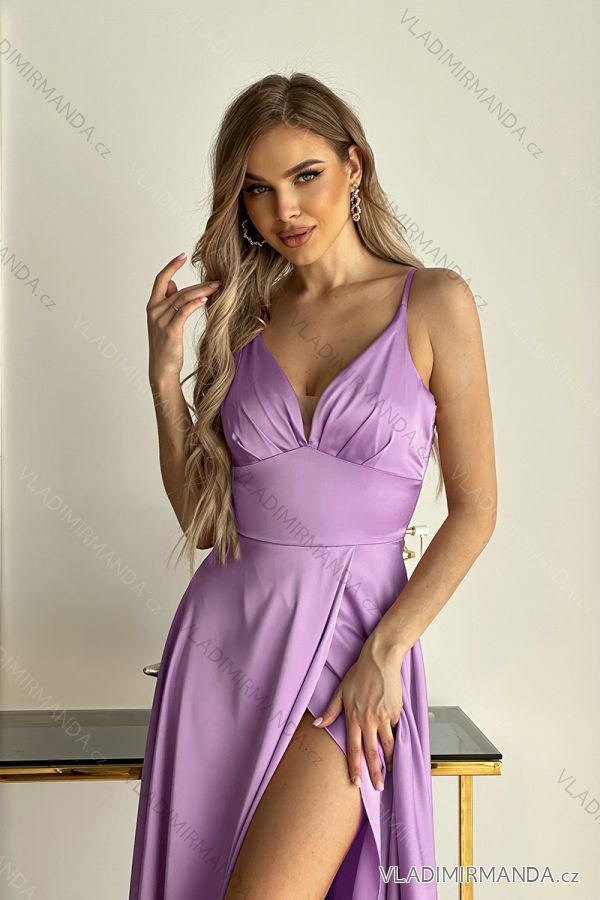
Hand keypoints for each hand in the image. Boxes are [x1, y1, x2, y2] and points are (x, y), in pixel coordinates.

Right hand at [146, 253, 221, 384]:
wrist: (161, 368)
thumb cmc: (166, 345)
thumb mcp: (164, 321)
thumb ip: (168, 302)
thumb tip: (173, 285)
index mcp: (153, 306)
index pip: (160, 279)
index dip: (171, 266)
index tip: (182, 256)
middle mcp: (155, 311)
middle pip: (178, 290)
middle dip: (198, 284)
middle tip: (216, 280)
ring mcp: (161, 321)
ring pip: (183, 299)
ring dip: (201, 292)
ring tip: (216, 288)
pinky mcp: (170, 331)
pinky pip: (183, 313)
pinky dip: (194, 305)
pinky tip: (205, 300)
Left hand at [312, 638, 403, 790]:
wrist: (380, 660)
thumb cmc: (360, 673)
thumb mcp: (341, 691)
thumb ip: (330, 710)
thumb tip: (317, 724)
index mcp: (354, 717)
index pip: (354, 749)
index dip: (355, 767)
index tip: (357, 782)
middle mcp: (369, 720)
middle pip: (373, 752)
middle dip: (376, 773)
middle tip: (378, 787)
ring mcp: (384, 717)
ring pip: (388, 744)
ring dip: (390, 760)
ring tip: (390, 771)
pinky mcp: (396, 711)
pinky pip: (396, 728)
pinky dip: (395, 735)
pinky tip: (396, 742)